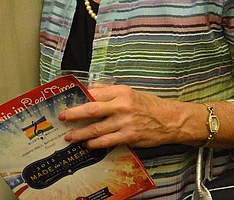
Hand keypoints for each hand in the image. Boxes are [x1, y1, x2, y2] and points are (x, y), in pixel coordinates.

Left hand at [57, 85, 195, 149]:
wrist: (170, 120)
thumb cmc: (150, 105)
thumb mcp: (130, 92)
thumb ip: (110, 91)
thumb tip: (90, 89)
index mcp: (121, 92)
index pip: (94, 93)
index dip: (79, 98)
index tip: (68, 101)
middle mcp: (121, 106)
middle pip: (91, 110)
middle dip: (73, 114)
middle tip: (62, 117)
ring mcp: (124, 122)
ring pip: (96, 129)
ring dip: (80, 134)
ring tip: (69, 136)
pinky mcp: (129, 137)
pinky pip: (107, 141)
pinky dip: (94, 144)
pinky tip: (87, 145)